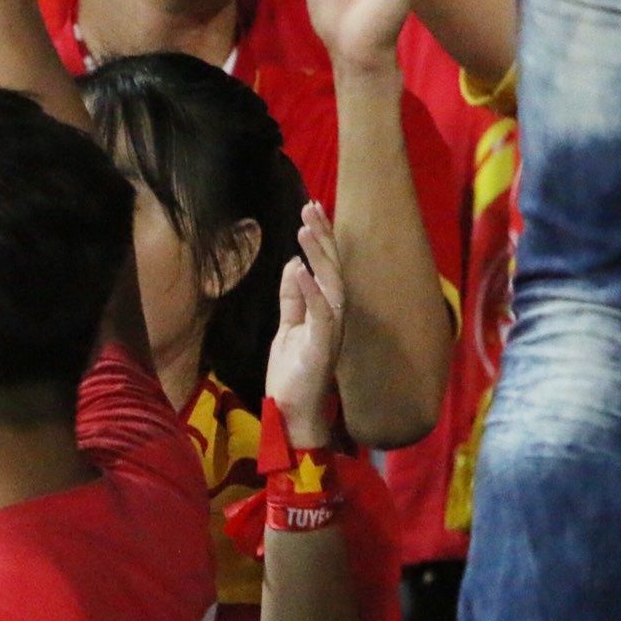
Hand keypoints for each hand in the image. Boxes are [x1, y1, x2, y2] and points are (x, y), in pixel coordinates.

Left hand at [265, 203, 346, 449]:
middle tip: (311, 207)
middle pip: (332, 269)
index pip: (325, 268)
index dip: (320, 240)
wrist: (291, 413)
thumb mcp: (287, 329)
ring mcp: (330, 331)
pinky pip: (321, 314)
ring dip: (318, 256)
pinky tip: (300, 269)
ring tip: (305, 229)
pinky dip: (311, 291)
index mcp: (326, 311)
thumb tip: (292, 265)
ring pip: (331, 285)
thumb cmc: (292, 374)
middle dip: (322, 237)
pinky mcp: (322, 347)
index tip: (310, 211)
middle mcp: (334, 317)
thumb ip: (292, 299)